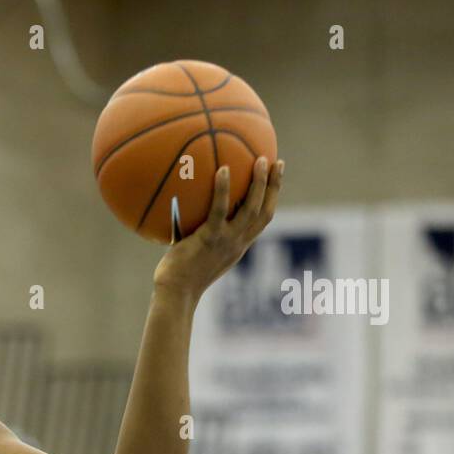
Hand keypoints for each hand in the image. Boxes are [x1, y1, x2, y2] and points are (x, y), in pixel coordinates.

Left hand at [153, 156, 283, 299]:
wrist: (176, 294)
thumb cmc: (180, 275)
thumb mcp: (197, 254)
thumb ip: (201, 235)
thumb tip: (187, 212)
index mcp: (238, 246)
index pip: (262, 220)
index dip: (272, 199)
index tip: (275, 179)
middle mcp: (238, 243)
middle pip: (265, 211)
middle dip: (274, 186)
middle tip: (277, 162)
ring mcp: (226, 241)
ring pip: (251, 208)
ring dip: (259, 183)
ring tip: (259, 159)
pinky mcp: (210, 238)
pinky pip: (219, 210)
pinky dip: (223, 189)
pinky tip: (222, 169)